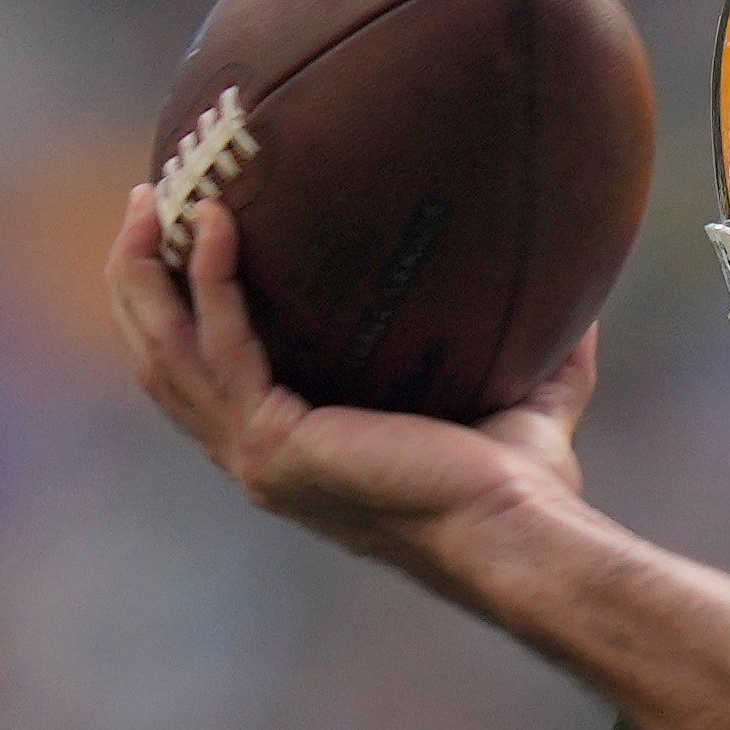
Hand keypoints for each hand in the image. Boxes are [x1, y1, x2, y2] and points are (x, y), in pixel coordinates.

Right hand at [105, 184, 594, 582]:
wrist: (521, 531)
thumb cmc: (524, 487)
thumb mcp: (520, 406)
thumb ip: (541, 360)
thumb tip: (588, 310)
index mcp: (292, 451)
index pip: (206, 377)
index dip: (181, 309)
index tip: (182, 236)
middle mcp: (258, 458)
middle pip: (160, 358)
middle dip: (141, 277)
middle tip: (146, 201)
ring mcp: (257, 457)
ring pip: (165, 352)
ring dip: (148, 271)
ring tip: (154, 199)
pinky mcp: (273, 445)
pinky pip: (220, 345)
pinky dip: (212, 282)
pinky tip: (216, 224)